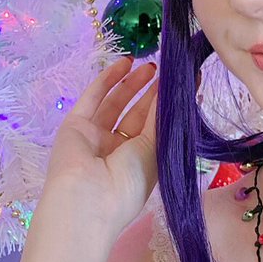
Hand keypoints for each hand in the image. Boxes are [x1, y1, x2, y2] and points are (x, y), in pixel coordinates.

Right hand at [44, 55, 159, 231]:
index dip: (168, 109)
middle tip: (170, 71)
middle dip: (152, 93)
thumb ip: (161, 118)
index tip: (187, 87)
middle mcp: (116, 151)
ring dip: (133, 84)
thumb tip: (174, 92)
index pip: (155, 130)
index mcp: (138, 164)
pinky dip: (108, 80)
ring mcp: (94, 138)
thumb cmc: (128, 182)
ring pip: (115, 104)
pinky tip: (125, 63)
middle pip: (136, 115)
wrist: (87, 198)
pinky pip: (93, 98)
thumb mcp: (154, 149)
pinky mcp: (75, 125)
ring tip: (152, 65)